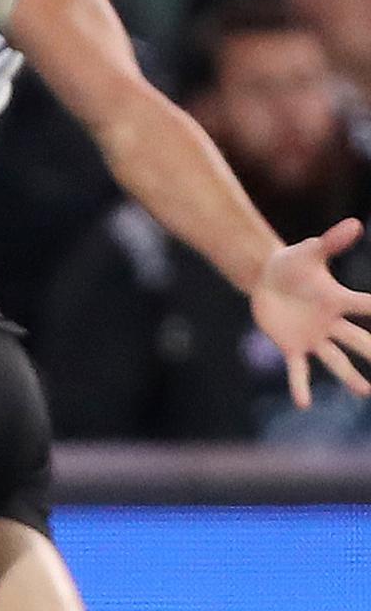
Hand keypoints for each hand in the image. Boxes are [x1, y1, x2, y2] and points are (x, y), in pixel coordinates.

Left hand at [251, 218, 370, 407]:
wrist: (266, 277)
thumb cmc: (293, 263)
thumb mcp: (310, 251)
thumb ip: (331, 241)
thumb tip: (355, 224)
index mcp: (338, 300)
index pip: (368, 306)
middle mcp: (331, 322)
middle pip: (359, 340)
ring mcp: (312, 336)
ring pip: (336, 360)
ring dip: (350, 376)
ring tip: (366, 391)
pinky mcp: (291, 346)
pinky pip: (298, 370)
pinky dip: (299, 386)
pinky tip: (303, 403)